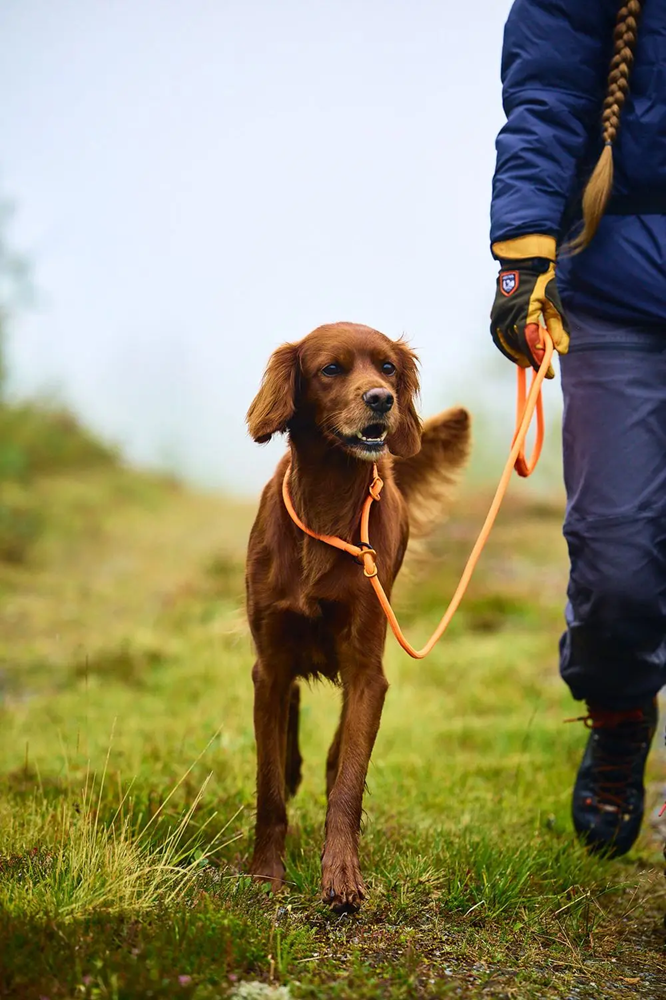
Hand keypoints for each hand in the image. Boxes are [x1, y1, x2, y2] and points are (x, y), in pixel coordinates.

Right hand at [490, 235, 569, 377]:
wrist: (522, 264)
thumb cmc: (541, 282)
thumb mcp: (553, 303)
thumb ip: (557, 328)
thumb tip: (561, 351)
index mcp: (524, 314)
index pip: (531, 344)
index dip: (540, 361)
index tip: (549, 372)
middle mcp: (508, 317)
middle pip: (518, 347)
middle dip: (530, 359)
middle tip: (541, 367)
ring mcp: (498, 317)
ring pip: (506, 344)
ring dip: (517, 355)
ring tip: (527, 361)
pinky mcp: (494, 316)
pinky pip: (499, 337)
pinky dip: (506, 347)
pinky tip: (514, 351)